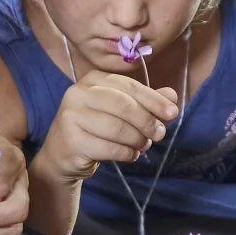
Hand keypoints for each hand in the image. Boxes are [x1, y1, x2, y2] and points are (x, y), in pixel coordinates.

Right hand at [42, 73, 180, 182]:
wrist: (62, 154)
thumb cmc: (96, 128)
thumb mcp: (121, 111)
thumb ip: (146, 102)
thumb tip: (172, 96)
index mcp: (93, 79)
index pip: (129, 86)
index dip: (154, 100)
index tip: (172, 113)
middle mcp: (78, 93)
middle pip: (124, 105)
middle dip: (147, 121)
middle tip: (159, 134)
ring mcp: (72, 116)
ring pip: (117, 128)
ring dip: (137, 140)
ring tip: (143, 145)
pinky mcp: (71, 140)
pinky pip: (109, 148)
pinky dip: (126, 153)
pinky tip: (130, 155)